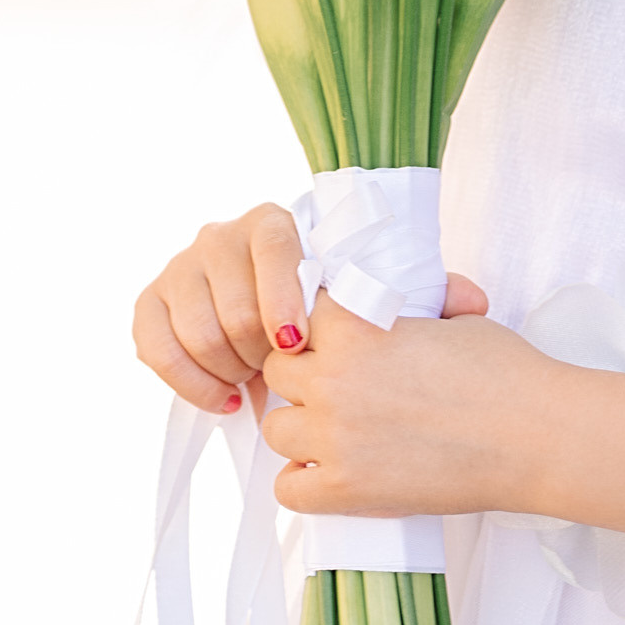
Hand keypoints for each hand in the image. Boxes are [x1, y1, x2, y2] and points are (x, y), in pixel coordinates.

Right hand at [131, 205, 485, 427]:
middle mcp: (222, 236)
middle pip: (229, 292)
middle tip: (283, 377)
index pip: (271, 242)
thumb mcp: (387, 304)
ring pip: (195, 323)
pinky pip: (154, 342)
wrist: (282, 319)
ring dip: (226, 365)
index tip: (296, 342)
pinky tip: (225, 400)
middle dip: (255, 344)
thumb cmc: (345, 316)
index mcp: (276, 223)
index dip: (279, 293)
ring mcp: (183, 269)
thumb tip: (472, 300)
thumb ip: (430, 298)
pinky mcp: (152, 305)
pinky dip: (189, 379)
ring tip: (258, 390)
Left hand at [258, 286, 532, 517]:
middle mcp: (333, 380)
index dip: (317, 327)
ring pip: (276, 428)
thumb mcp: (458, 317)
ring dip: (302, 429)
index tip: (334, 339)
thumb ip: (421, 306)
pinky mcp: (347, 489)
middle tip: (337, 387)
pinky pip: (289, 488)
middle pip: (277, 371)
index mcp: (356, 330)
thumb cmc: (507, 374)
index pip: (300, 314)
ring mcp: (335, 438)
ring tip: (337, 433)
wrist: (536, 437)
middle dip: (303, 376)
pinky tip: (335, 473)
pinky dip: (305, 482)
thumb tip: (430, 295)